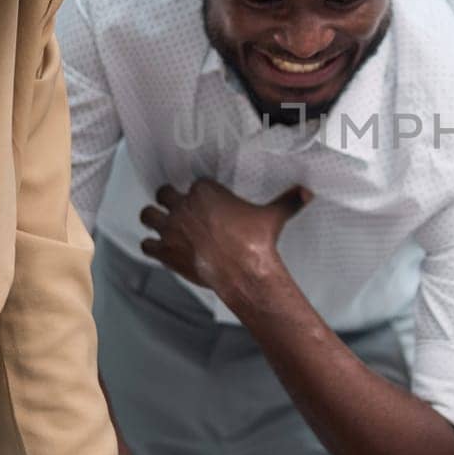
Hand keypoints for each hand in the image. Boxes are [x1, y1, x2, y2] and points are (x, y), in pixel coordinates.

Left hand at [139, 181, 309, 305]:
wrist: (243, 272)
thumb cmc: (254, 243)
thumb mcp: (273, 216)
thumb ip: (287, 201)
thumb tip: (306, 192)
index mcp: (206, 191)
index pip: (195, 183)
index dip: (199, 192)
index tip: (205, 200)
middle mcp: (184, 205)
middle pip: (164, 192)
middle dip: (169, 199)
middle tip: (179, 209)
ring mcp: (171, 228)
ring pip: (148, 215)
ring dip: (153, 219)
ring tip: (162, 225)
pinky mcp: (165, 250)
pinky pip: (146, 244)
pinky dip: (151, 247)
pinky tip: (160, 249)